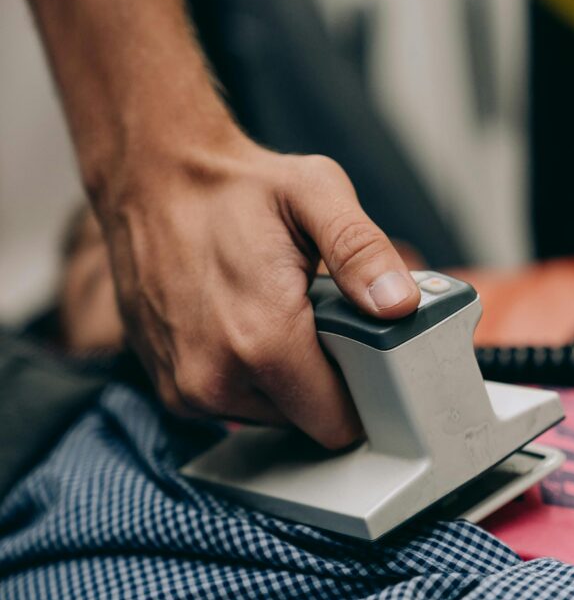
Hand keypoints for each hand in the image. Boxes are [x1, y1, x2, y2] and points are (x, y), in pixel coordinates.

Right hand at [92, 133, 420, 447]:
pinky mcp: (170, 388)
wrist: (149, 177)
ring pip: (273, 415)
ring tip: (279, 315)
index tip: (368, 352)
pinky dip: (249, 375)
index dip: (364, 390)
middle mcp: (217, 378)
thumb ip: (362, 251)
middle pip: (307, 420)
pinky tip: (245, 325)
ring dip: (286, 378)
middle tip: (321, 318)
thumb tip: (398, 304)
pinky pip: (234, 403)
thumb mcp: (315, 192)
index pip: (338, 422)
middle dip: (326, 379)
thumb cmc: (234, 185)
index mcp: (263, 340)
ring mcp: (186, 389)